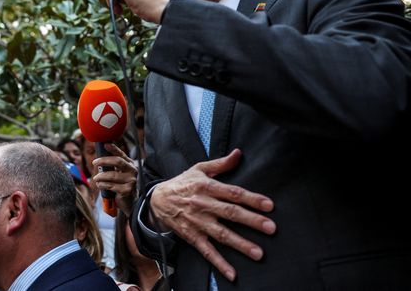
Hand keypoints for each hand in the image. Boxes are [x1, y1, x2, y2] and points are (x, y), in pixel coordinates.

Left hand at [91, 143, 137, 216]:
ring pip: (112, 175)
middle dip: (104, 160)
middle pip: (117, 161)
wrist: (130, 201)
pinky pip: (111, 185)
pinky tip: (100, 185)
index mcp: (130, 164)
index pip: (121, 154)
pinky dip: (103, 185)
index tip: (105, 145)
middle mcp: (132, 170)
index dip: (113, 148)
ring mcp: (131, 180)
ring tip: (96, 179)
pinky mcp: (127, 190)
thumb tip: (99, 158)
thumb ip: (112, 166)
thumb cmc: (121, 185)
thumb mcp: (118, 173)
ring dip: (101, 176)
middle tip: (94, 162)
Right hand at [149, 149, 275, 281]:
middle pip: (230, 213)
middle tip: (271, 228)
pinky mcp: (192, 236)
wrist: (157, 200)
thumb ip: (220, 164)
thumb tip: (238, 154)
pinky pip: (207, 251)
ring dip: (240, 244)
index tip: (269, 205)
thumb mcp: (199, 169)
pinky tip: (232, 274)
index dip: (251, 198)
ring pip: (221, 234)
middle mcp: (203, 204)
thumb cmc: (182, 183)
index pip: (232, 192)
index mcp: (206, 186)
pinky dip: (219, 263)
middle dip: (251, 221)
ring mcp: (197, 222)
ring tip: (258, 253)